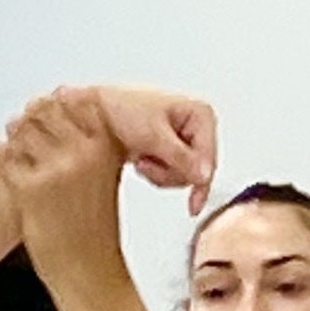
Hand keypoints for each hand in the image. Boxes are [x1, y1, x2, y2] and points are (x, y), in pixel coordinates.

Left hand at [0, 91, 129, 287]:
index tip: (49, 103)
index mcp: (106, 144)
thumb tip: (68, 114)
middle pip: (44, 111)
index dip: (56, 100)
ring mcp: (56, 169)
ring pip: (21, 131)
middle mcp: (83, 152)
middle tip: (22, 123)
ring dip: (11, 135)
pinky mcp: (30, 189)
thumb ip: (92, 142)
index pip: (75, 100)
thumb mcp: (106, 174)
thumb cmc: (94, 227)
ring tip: (8, 141)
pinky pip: (1, 158)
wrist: (87, 269)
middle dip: (30, 117)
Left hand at [80, 84, 217, 212]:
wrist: (100, 113)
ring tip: (142, 157)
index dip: (200, 178)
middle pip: (197, 171)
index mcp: (201, 115)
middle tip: (148, 161)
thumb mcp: (153, 135)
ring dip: (158, 173)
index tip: (194, 200)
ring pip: (183, 177)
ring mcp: (183, 143)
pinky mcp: (170, 155)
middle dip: (169, 171)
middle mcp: (196, 129)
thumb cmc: (125, 110)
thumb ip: (180, 157)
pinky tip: (141, 160)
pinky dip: (153, 174)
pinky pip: (170, 177)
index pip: (210, 156)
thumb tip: (203, 175)